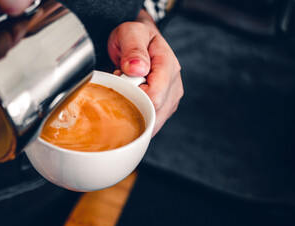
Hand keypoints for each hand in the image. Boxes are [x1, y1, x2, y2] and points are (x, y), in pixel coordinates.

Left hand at [108, 10, 182, 136]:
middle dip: (131, 104)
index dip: (133, 96)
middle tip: (121, 84)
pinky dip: (135, 117)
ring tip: (127, 90)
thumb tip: (137, 69)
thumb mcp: (130, 33)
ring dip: (133, 111)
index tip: (120, 80)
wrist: (137, 41)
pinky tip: (131, 100)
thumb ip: (133, 48)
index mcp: (168, 66)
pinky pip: (149, 123)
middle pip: (153, 113)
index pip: (154, 97)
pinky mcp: (163, 110)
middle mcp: (174, 86)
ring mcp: (170, 100)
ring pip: (151, 122)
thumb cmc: (133, 37)